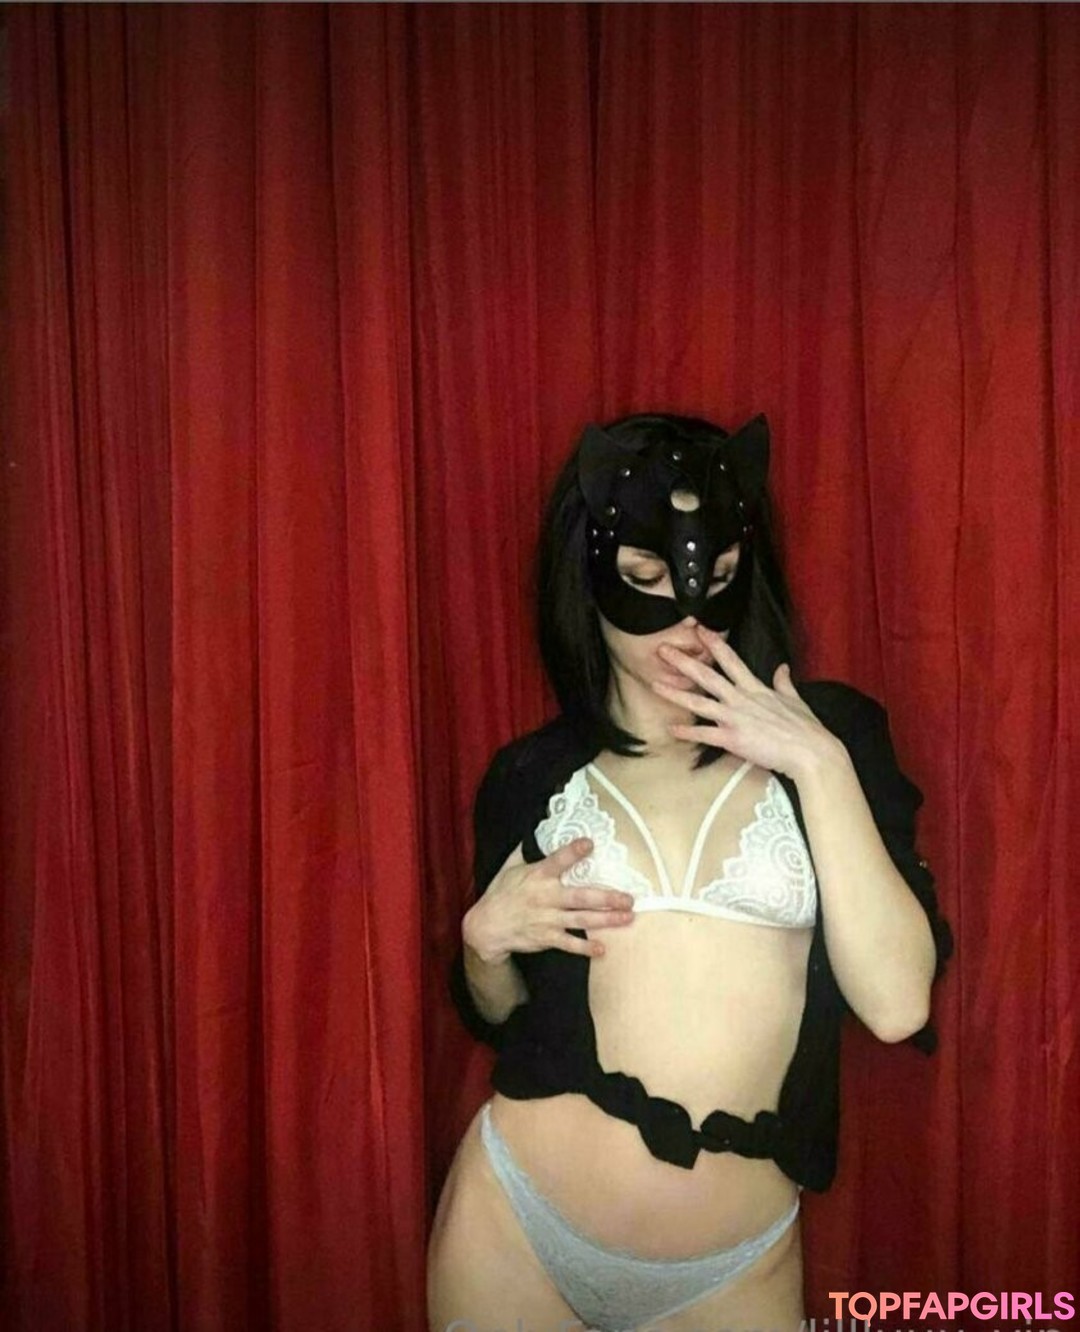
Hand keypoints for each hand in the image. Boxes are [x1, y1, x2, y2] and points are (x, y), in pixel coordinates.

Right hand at [464, 838, 635, 962]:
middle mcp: (546, 897)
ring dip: (606, 919)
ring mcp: (548, 919)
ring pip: (582, 919)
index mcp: (538, 875)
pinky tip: (602, 949)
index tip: (590, 843)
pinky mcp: (546, 937)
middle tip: (629, 897)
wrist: (486, 927)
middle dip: (607, 897)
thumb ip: (525, 850)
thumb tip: (536, 829)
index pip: (558, 860)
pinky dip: (585, 948)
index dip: (573, 852)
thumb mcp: (509, 867)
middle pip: (581, 896)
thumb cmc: (500, 894)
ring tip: (627, 918)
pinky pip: (569, 943)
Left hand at [650, 627, 844, 779]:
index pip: (730, 660)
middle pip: (707, 675)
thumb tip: (782, 667)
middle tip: (663, 650)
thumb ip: (783, 682)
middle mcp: (741, 699)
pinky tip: (670, 729)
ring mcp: (735, 718)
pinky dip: (687, 731)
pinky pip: (704, 734)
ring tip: (655, 685)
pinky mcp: (733, 739)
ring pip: (699, 702)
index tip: (698, 629)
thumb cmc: (806, 728)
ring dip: (675, 693)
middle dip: (683, 661)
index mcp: (755, 688)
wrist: (811, 752)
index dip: (713, 643)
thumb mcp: (795, 699)